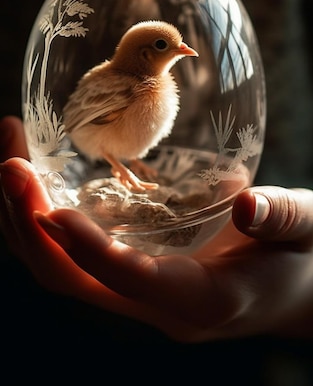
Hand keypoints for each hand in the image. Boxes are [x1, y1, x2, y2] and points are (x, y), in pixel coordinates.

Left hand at [1, 116, 312, 342]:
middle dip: (31, 227)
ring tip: (9, 152)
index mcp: (201, 299)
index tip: (52, 208)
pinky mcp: (129, 267)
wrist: (291, 286)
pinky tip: (38, 170)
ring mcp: (136, 287)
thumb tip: (248, 206)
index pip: (133, 283)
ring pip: (61, 267)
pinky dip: (43, 211)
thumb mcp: (304, 231)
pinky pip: (72, 250)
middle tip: (9, 163)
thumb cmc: (300, 258)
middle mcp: (155, 301)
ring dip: (25, 215)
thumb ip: (282, 219)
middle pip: (73, 280)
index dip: (90, 251)